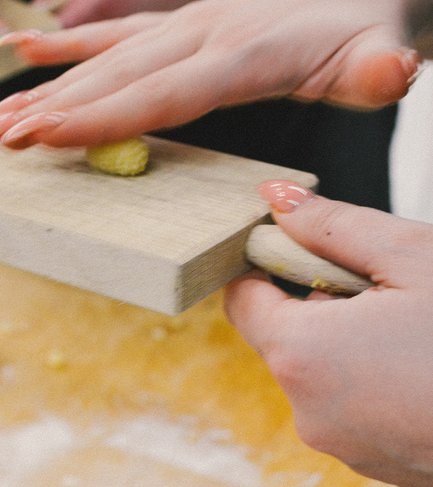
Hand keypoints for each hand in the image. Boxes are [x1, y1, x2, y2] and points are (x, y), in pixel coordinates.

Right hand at [0, 0, 427, 148]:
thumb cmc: (362, 28)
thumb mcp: (381, 50)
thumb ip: (378, 67)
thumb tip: (389, 70)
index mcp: (243, 52)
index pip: (161, 92)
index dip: (102, 116)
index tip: (45, 134)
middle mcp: (201, 34)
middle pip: (116, 78)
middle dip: (53, 110)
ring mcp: (184, 25)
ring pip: (104, 59)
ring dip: (46, 89)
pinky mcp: (177, 25)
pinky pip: (115, 33)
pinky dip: (68, 46)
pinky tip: (25, 54)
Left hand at [224, 180, 432, 486]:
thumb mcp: (413, 258)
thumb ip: (331, 225)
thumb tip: (276, 196)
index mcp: (303, 355)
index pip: (242, 298)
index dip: (265, 265)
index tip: (301, 249)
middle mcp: (308, 409)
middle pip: (282, 334)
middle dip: (321, 303)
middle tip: (384, 291)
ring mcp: (340, 442)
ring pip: (318, 369)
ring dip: (348, 342)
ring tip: (412, 332)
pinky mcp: (373, 463)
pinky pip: (348, 404)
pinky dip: (369, 379)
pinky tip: (419, 367)